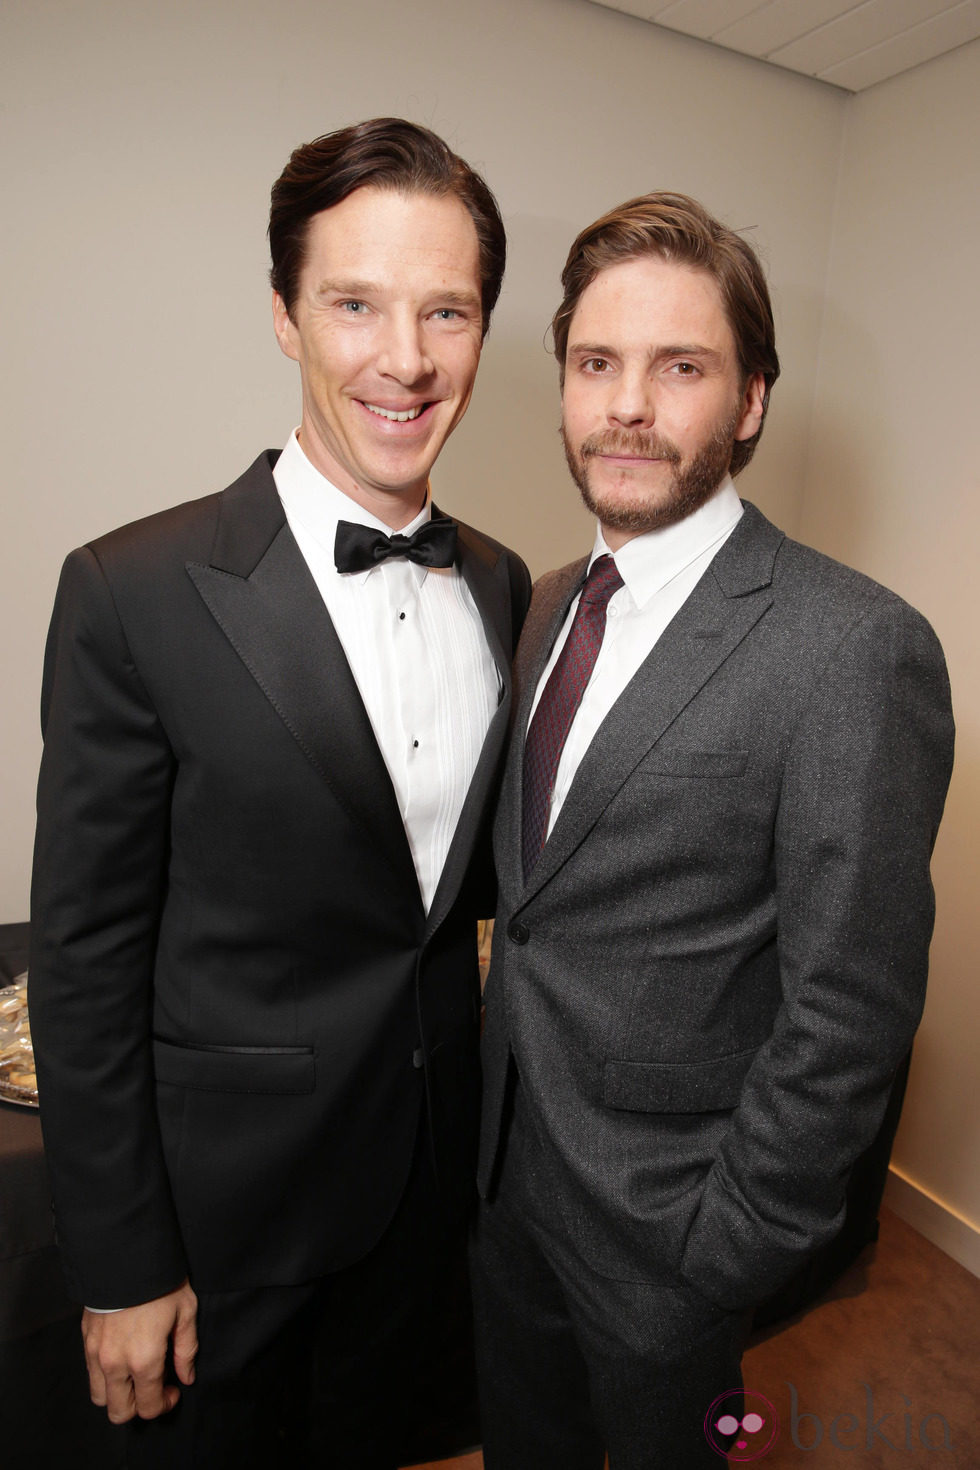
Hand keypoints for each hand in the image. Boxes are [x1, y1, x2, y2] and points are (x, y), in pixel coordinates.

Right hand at [82, 1279, 198, 1422]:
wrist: (126, 1256)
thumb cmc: (161, 1283)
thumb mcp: (185, 1312)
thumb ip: (186, 1350)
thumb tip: (186, 1377)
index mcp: (143, 1360)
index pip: (148, 1407)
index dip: (164, 1404)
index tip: (173, 1390)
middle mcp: (115, 1364)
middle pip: (119, 1412)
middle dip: (138, 1406)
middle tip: (154, 1386)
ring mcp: (96, 1354)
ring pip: (100, 1397)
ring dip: (118, 1394)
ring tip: (135, 1374)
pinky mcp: (85, 1341)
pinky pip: (90, 1374)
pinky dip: (105, 1376)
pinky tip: (122, 1357)